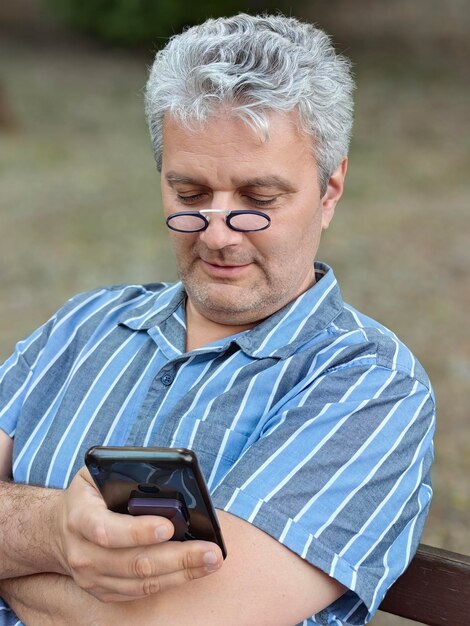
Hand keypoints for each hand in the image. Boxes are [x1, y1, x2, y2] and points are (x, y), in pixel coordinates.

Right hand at [53, 467, 222, 601]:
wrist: (58, 528)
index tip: (168, 527)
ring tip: (211, 562)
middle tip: (211, 551)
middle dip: (177, 557)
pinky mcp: (103, 591)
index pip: (108, 530)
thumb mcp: (97, 473)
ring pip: (141, 582)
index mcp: (80, 517)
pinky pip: (140, 592)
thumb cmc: (88, 494)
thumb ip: (125, 474)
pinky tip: (193, 571)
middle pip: (133, 563)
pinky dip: (170, 582)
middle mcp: (83, 553)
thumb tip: (168, 478)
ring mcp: (92, 577)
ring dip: (181, 573)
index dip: (138, 531)